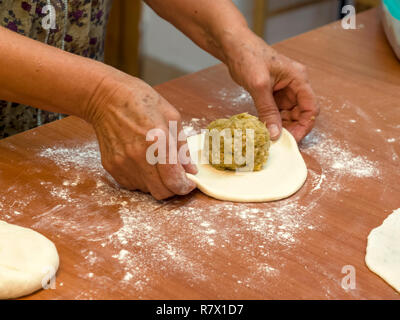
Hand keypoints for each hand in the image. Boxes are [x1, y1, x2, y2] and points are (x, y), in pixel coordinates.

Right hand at [85, 71, 196, 199]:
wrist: (105, 97)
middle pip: (161, 192)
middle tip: (176, 178)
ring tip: (157, 164)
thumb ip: (182, 146)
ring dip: (157, 183)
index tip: (189, 183)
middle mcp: (138, 156)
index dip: (185, 186)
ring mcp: (122, 163)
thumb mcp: (171, 116)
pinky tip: (143, 163)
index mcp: (157, 140)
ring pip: (147, 190)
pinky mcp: (111, 166)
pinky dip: (142, 179)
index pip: (174, 179)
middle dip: (173, 189)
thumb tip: (190, 169)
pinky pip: (132, 184)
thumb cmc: (140, 101)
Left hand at [223, 30, 318, 141]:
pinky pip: (278, 111)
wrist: (234, 47)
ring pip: (289, 114)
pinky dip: (273, 121)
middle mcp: (295, 85)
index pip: (310, 108)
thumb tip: (275, 134)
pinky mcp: (273, 93)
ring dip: (282, 126)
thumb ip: (267, 111)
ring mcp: (284, 90)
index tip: (292, 140)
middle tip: (278, 141)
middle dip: (292, 128)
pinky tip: (265, 128)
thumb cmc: (248, 57)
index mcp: (298, 79)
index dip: (304, 126)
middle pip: (301, 113)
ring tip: (270, 137)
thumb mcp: (259, 86)